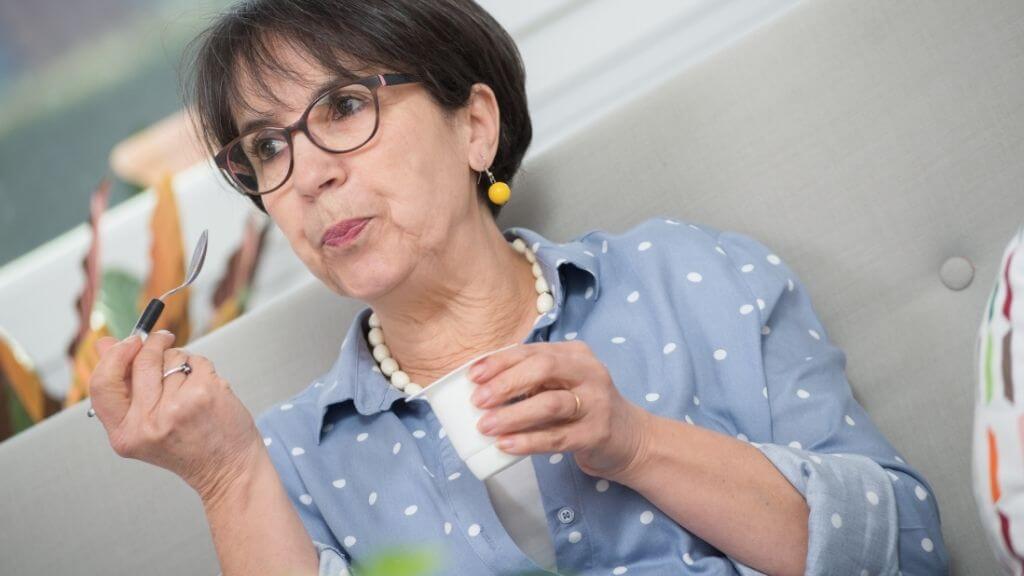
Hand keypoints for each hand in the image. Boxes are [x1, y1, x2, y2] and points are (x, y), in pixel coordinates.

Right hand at [88, 331, 261, 504]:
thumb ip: (122, 386)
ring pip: (172, 358)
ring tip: (189, 387)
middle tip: (163, 338)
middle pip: (141, 361)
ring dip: (182, 362)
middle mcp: (147, 423)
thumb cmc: (189, 447)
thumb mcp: (145, 425)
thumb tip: (104, 343)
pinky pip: (196, 361)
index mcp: (124, 434)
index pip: (102, 383)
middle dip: (153, 343)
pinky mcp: (203, 393)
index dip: (114, 356)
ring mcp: (176, 407)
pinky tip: (205, 389)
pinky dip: (202, 368)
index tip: (130, 341)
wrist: (228, 468)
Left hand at [468, 340, 653, 481]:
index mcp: (575, 355)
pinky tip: (506, 445)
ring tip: (485, 426)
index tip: (473, 376)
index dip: (500, 361)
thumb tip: (482, 386)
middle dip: (506, 383)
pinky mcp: (597, 434)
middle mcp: (589, 373)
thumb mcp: (563, 384)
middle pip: (543, 369)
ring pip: (550, 403)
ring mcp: (596, 403)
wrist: (630, 440)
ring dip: (513, 415)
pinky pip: (557, 437)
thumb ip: (533, 379)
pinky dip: (528, 441)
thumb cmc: (584, 409)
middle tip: (478, 401)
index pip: (533, 351)